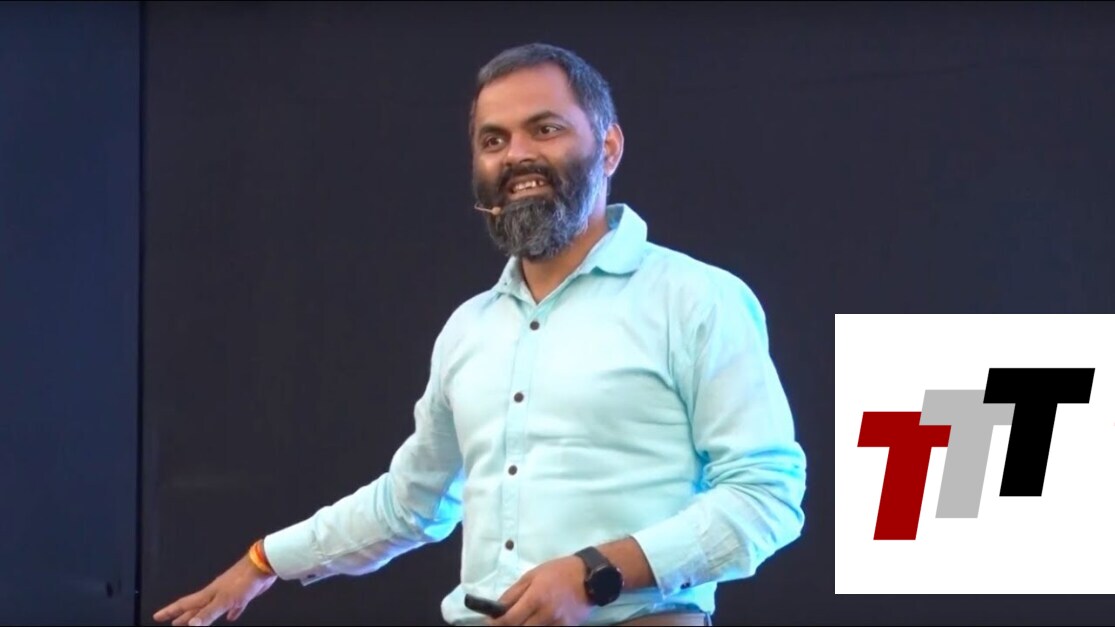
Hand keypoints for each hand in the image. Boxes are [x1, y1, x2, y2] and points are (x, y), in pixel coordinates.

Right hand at [152, 553, 276, 625]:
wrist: (263, 565)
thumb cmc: (243, 581)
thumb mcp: (224, 600)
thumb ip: (208, 613)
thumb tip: (191, 625)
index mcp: (208, 594)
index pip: (185, 604)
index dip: (171, 611)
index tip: (157, 616)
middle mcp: (216, 593)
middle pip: (196, 606)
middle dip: (184, 616)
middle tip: (173, 623)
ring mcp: (229, 593)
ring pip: (212, 607)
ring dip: (203, 615)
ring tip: (195, 622)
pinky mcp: (242, 594)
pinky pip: (233, 606)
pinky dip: (231, 612)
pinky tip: (231, 616)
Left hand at [489, 555, 591, 626]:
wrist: (590, 577)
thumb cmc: (558, 572)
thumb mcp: (532, 575)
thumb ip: (513, 593)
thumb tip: (497, 608)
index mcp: (535, 597)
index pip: (509, 620)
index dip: (496, 625)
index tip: (490, 624)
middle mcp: (545, 614)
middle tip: (507, 624)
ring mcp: (558, 624)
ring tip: (524, 620)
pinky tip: (537, 622)